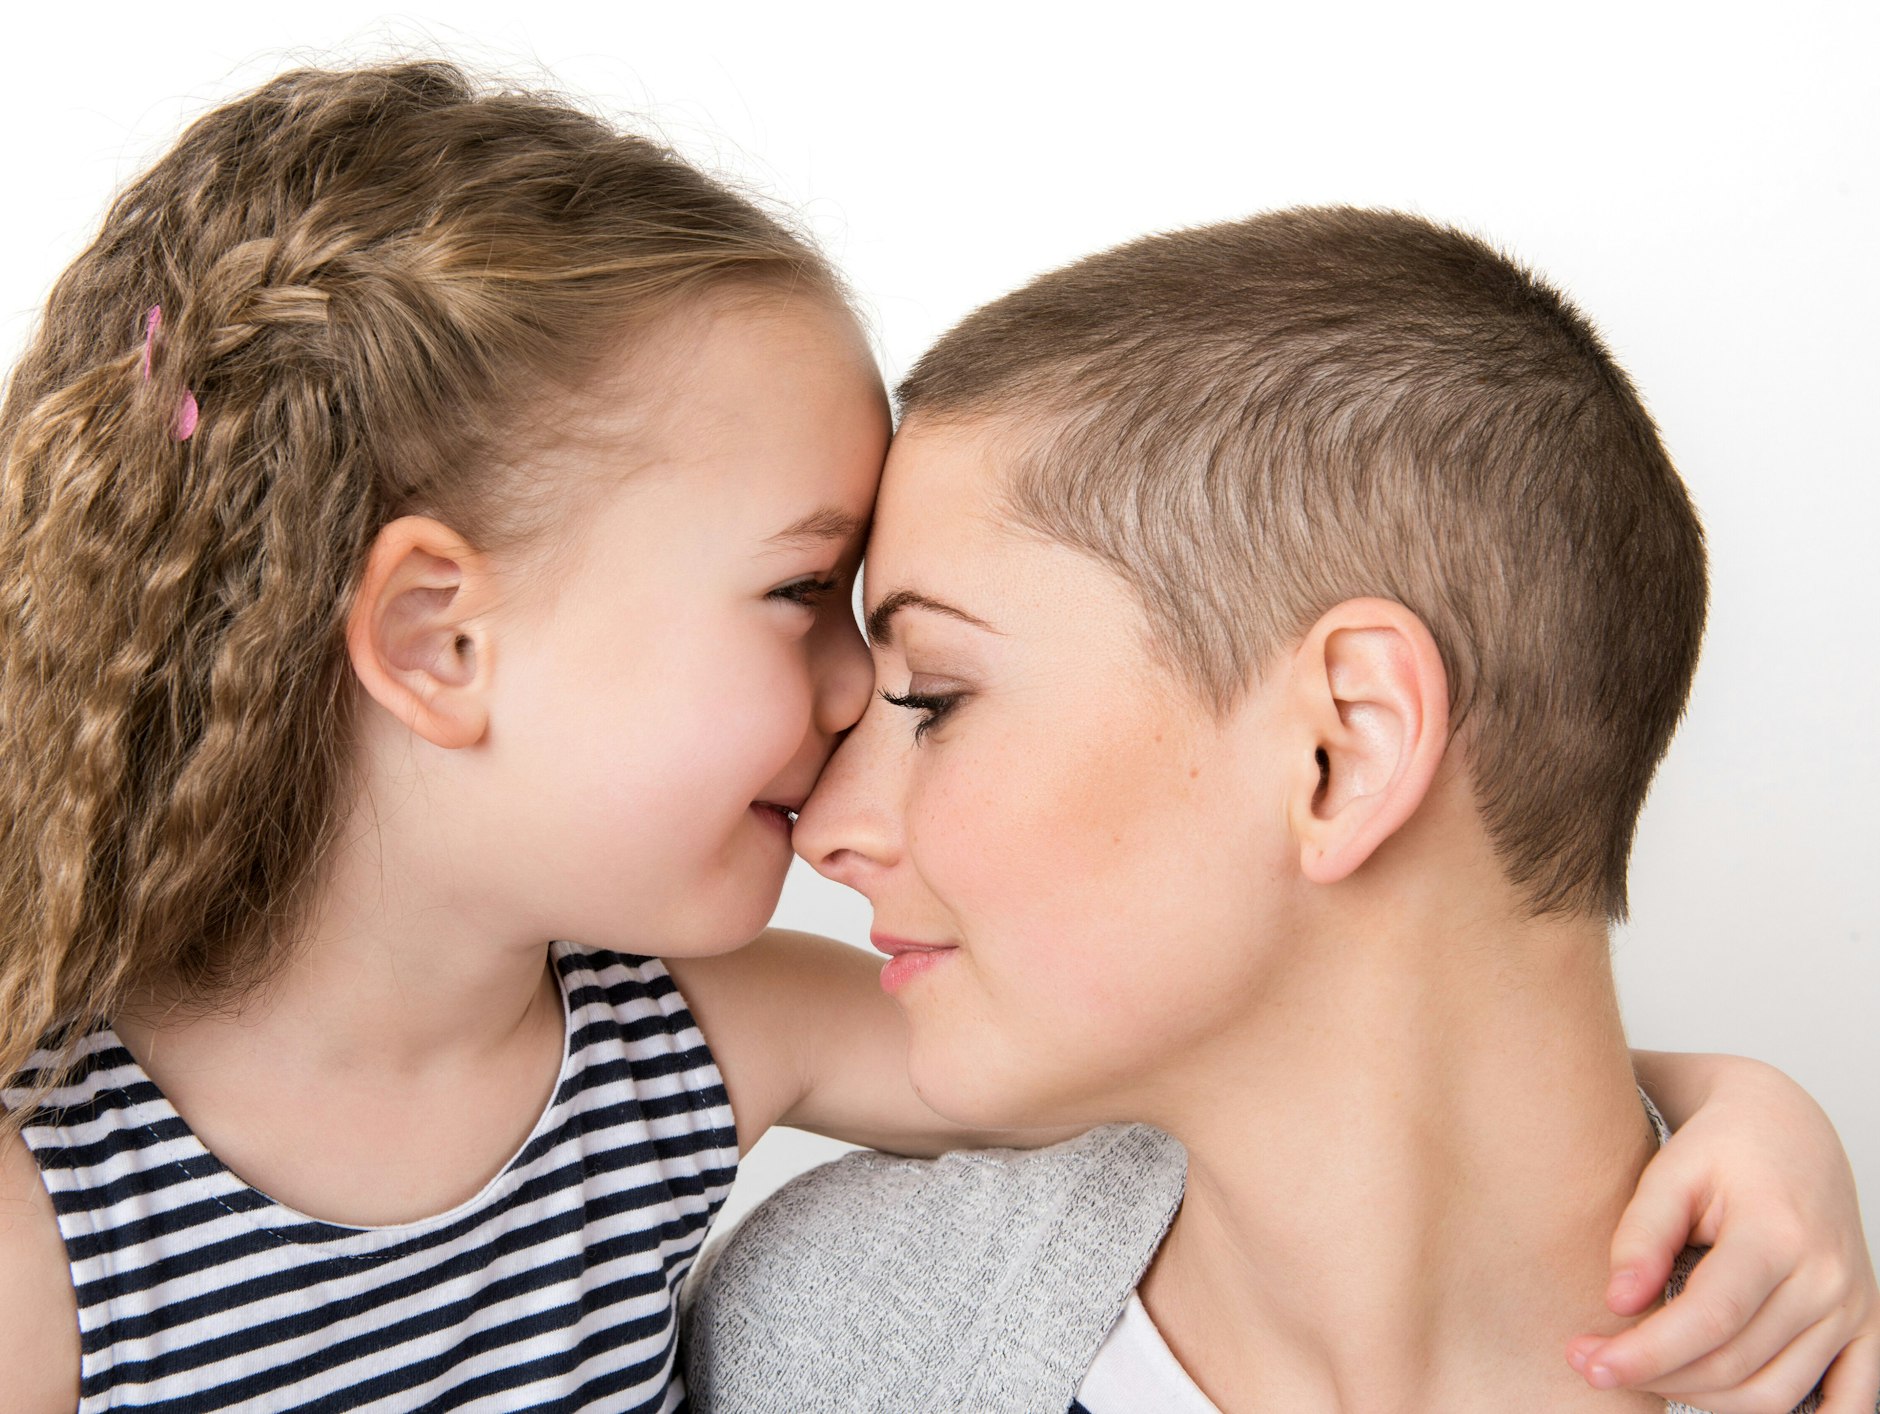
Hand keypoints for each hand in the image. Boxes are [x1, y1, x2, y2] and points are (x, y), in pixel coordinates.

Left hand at [1570, 1056, 1878, 1412]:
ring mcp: (1852, 1308)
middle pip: (1734, 1365)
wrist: (1787, 1130)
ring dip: (1700, 1398)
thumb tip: (1617, 1302)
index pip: (1709, 1318)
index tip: (1586, 1361)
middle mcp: (1826, 1278)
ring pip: (1773, 1395)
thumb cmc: (1720, 1147)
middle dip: (1655, 1375)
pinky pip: (1846, 1403)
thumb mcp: (1670, 1171)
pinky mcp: (1865, 1326)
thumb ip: (1642, 1234)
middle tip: (1590, 1363)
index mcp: (1777, 1233)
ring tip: (1643, 1369)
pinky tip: (1726, 1402)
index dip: (1645, 1352)